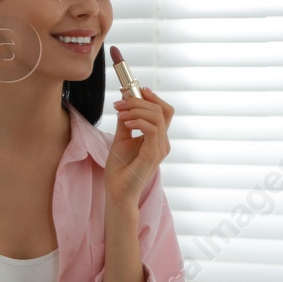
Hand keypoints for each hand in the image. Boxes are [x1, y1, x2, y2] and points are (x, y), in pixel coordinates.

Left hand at [105, 86, 172, 206]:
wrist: (117, 192)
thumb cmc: (120, 169)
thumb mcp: (122, 138)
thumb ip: (126, 121)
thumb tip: (125, 102)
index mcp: (158, 139)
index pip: (164, 111)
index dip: (153, 97)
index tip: (137, 89)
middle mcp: (163, 143)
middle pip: (161, 110)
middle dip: (139, 101)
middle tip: (120, 102)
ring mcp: (160, 149)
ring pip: (157, 117)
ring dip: (136, 109)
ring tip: (120, 112)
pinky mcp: (153, 155)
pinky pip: (151, 129)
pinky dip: (137, 121)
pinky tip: (125, 123)